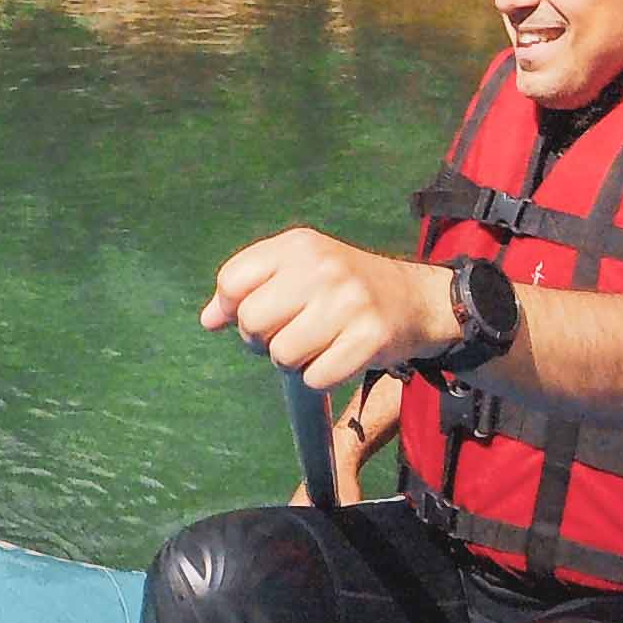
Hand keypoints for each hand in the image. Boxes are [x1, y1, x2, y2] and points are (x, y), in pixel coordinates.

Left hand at [204, 228, 449, 392]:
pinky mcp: (370, 338)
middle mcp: (322, 268)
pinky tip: (336, 357)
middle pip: (252, 322)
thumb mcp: (296, 270)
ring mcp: (348, 302)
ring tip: (315, 344)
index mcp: (297, 245)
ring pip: (281, 354)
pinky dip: (319, 377)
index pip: (232, 281)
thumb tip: (208, 319)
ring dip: (292, 361)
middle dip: (261, 339)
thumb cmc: (343, 288)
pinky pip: (315, 377)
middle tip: (287, 334)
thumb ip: (248, 289)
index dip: (230, 308)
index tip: (252, 315)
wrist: (415, 299)